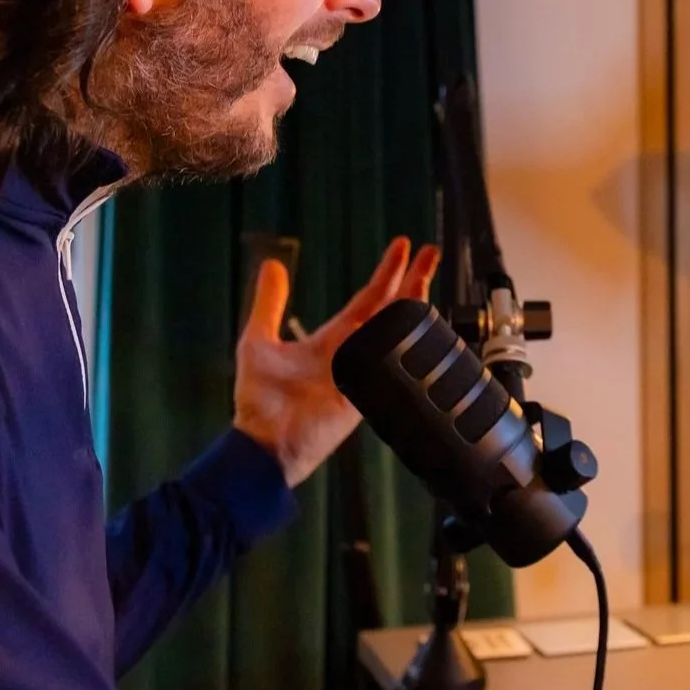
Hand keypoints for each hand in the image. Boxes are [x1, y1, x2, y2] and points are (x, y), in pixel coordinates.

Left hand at [234, 237, 440, 486]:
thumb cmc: (259, 399)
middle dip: (412, 279)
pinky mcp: (368, 396)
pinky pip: (393, 366)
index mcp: (333, 339)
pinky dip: (406, 346)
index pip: (368, 299)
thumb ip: (269, 304)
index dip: (387, 272)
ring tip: (426, 276)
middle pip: (392, 309)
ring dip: (413, 305)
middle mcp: (354, 353)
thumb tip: (271, 264)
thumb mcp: (258, 341)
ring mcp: (365, 374)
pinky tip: (419, 322)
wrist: (264, 443)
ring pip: (398, 333)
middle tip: (431, 251)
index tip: (403, 245)